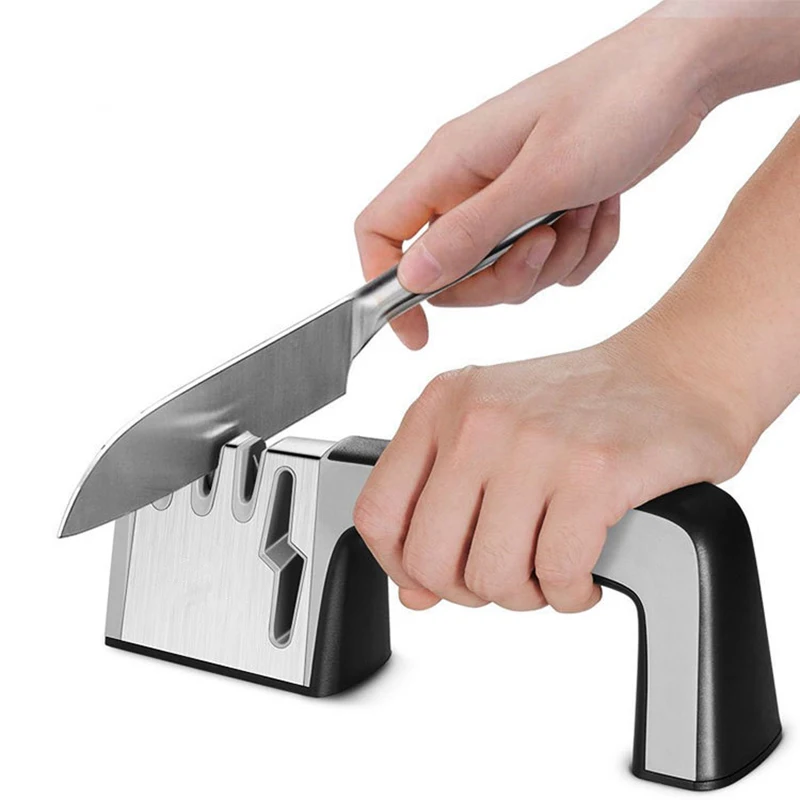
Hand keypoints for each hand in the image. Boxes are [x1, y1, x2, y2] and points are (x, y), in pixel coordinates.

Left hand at [353, 329, 751, 612]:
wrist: (674, 372)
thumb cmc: (581, 407)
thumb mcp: (491, 434)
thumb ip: (442, 505)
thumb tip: (414, 592)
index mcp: (441, 405)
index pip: (376, 512)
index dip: (399, 566)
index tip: (431, 579)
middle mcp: (478, 420)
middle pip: (429, 558)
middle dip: (468, 589)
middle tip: (505, 578)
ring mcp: (534, 444)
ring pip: (492, 576)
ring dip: (525, 595)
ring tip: (549, 571)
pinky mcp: (593, 472)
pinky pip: (558, 574)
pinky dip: (571, 594)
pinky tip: (583, 574)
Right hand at [356, 12, 716, 348]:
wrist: (680, 76)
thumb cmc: (612, 105)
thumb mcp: (541, 178)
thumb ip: (471, 232)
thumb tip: (412, 277)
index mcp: (449, 165)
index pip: (380, 232)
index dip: (387, 287)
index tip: (417, 331)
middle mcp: (468, 185)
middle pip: (450, 272)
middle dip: (503, 276)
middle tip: (544, 244)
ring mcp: (507, 199)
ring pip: (504, 274)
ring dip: (553, 260)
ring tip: (584, 209)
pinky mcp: (544, 210)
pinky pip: (548, 265)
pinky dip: (581, 251)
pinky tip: (601, 208)